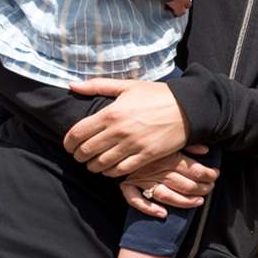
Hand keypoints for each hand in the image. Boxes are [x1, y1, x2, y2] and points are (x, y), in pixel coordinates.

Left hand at [64, 79, 189, 176]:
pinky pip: (121, 170)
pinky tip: (110, 169)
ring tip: (94, 164)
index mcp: (111, 113)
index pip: (77, 133)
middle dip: (78, 156)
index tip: (69, 145)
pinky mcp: (147, 156)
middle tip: (80, 156)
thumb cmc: (158, 95)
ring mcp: (133, 145)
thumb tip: (72, 85)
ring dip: (93, 166)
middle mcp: (119, 131)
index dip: (68, 142)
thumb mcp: (128, 86)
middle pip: (86, 151)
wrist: (189, 108)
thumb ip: (98, 85)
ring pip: (101, 163)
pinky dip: (111, 172)